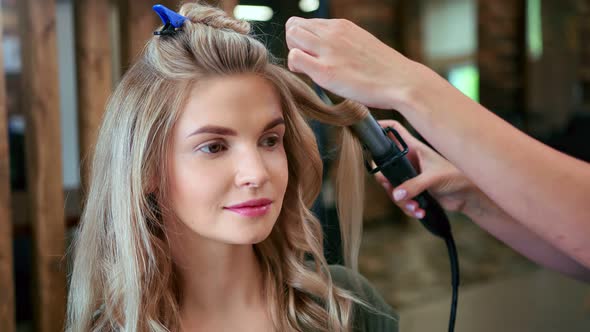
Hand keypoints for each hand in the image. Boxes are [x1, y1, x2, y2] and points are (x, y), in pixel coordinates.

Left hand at [285, 17, 425, 109]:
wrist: (402, 82)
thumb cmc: (384, 70)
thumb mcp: (361, 44)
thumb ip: (342, 43)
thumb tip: (328, 52)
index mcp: (341, 25)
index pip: (305, 23)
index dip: (303, 39)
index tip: (313, 54)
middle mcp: (333, 33)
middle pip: (293, 26)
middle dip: (294, 43)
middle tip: (308, 62)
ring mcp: (328, 50)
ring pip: (291, 36)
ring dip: (293, 52)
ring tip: (309, 69)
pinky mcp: (325, 71)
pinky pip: (294, 58)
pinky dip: (295, 66)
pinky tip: (310, 76)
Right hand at [374, 120, 475, 218]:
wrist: (469, 196)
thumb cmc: (457, 177)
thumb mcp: (433, 179)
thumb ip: (414, 186)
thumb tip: (397, 194)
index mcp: (414, 148)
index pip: (393, 131)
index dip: (381, 127)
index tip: (369, 130)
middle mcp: (409, 160)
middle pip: (385, 165)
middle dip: (386, 181)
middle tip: (391, 188)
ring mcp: (410, 175)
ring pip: (392, 187)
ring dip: (401, 201)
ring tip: (414, 206)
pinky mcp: (414, 190)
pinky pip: (402, 199)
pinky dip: (408, 208)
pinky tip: (419, 211)